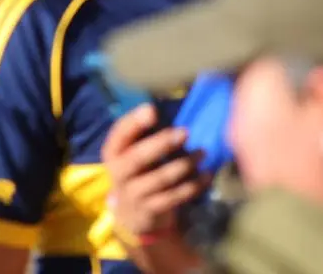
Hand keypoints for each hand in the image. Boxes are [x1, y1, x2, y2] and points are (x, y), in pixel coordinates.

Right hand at [102, 104, 210, 241]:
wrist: (132, 214)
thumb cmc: (140, 169)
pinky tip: (207, 175)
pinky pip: (173, 198)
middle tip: (185, 132)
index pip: (119, 134)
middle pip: (137, 158)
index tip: (152, 110)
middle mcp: (119, 172)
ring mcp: (133, 194)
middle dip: (162, 144)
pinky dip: (193, 186)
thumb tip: (175, 108)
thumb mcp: (136, 151)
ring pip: (159, 179)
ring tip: (202, 153)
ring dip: (184, 165)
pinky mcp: (149, 210)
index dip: (134, 122)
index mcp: (115, 151)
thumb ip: (149, 133)